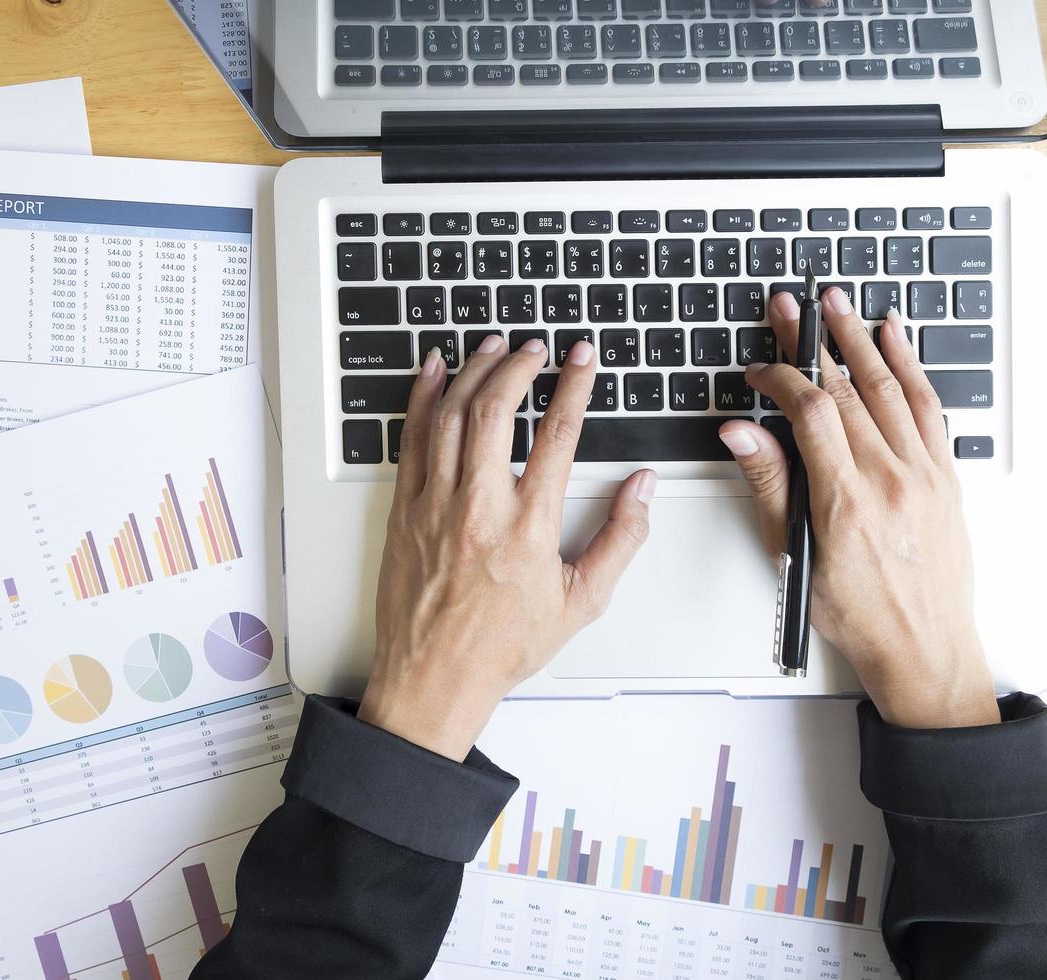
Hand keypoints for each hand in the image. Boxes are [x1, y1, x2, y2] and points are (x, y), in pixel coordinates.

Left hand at [359, 335, 656, 759]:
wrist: (435, 679)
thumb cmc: (503, 646)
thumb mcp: (582, 601)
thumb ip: (620, 538)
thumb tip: (642, 488)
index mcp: (528, 526)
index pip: (557, 434)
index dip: (574, 385)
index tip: (581, 358)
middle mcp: (479, 507)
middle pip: (495, 410)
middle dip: (518, 365)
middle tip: (534, 348)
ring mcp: (434, 506)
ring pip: (450, 415)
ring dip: (473, 372)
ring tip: (492, 347)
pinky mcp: (403, 512)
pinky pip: (411, 439)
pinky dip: (422, 398)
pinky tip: (433, 372)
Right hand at [717, 289, 998, 728]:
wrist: (925, 650)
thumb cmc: (861, 616)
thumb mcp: (796, 558)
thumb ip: (770, 486)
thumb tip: (741, 435)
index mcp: (847, 502)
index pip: (811, 412)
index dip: (781, 379)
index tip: (761, 370)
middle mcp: (892, 480)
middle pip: (849, 389)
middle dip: (814, 341)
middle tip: (792, 307)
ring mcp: (925, 476)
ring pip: (891, 389)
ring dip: (862, 340)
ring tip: (839, 305)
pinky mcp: (946, 478)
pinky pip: (929, 409)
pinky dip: (911, 368)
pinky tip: (895, 340)